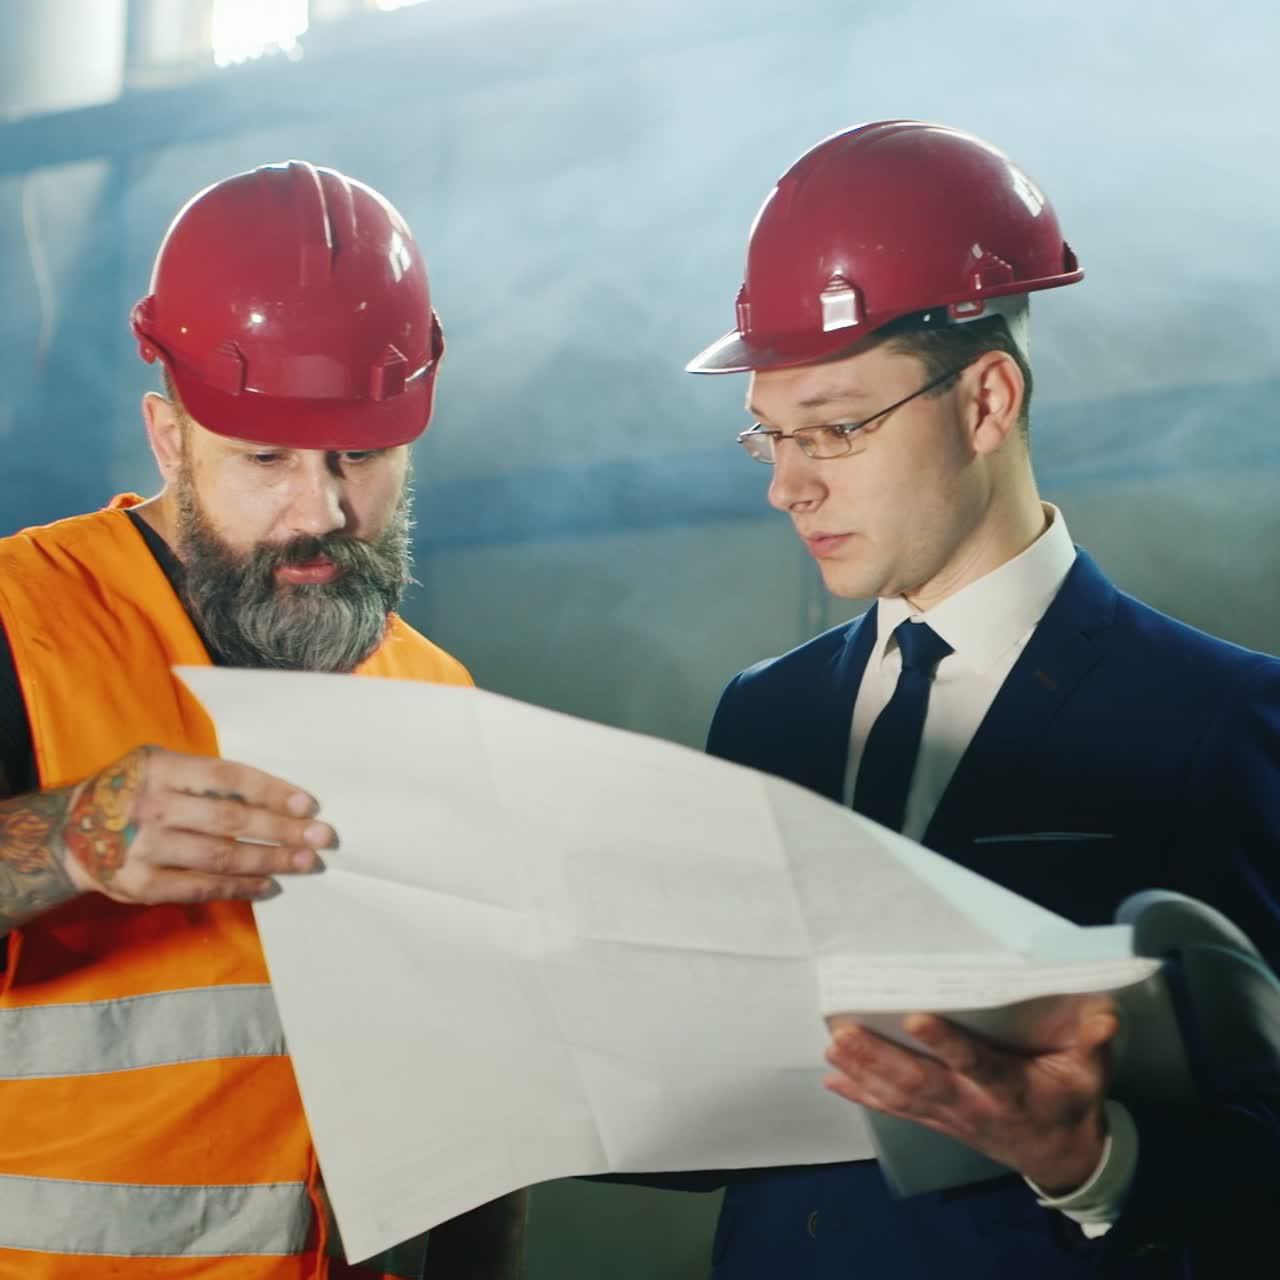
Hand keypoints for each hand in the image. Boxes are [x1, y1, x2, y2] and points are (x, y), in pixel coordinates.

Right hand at [59, 745, 334, 904]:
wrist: (68, 833)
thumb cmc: (134, 792)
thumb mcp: (159, 766)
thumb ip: (205, 777)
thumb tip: (275, 797)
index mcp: (160, 768)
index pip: (228, 777)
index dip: (272, 790)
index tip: (309, 804)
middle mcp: (151, 806)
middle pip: (230, 819)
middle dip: (283, 829)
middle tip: (322, 838)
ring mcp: (143, 848)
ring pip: (220, 856)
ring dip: (269, 860)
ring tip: (304, 862)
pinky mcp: (140, 884)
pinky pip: (200, 887)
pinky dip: (239, 887)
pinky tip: (268, 885)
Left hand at [824, 999, 1118, 1193]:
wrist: (1062, 1155)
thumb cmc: (1074, 1099)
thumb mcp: (1095, 1072)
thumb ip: (1096, 1041)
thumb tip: (1104, 1014)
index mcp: (1012, 1090)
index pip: (976, 1064)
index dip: (947, 1044)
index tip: (916, 1017)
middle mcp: (974, 1106)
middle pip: (921, 1083)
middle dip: (880, 1058)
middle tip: (844, 1032)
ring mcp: (952, 1117)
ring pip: (901, 1096)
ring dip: (864, 1072)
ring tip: (832, 1046)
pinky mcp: (939, 1122)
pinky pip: (896, 1109)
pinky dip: (864, 1095)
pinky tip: (833, 1080)